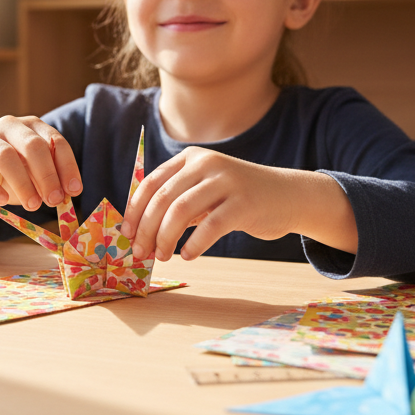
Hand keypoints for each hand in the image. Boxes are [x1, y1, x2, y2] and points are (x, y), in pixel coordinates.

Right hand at [0, 116, 81, 211]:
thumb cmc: (11, 175)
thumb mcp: (35, 175)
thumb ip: (50, 181)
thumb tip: (65, 195)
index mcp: (33, 126)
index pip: (56, 141)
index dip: (67, 167)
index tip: (74, 191)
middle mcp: (10, 127)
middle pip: (32, 145)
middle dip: (47, 175)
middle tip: (54, 200)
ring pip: (5, 156)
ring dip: (22, 183)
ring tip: (33, 205)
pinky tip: (2, 201)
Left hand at [119, 148, 357, 260]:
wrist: (288, 196)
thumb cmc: (238, 198)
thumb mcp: (205, 190)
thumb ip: (177, 202)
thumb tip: (140, 231)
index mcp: (191, 158)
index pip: (151, 183)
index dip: (135, 211)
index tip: (126, 234)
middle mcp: (207, 163)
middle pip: (163, 198)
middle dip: (147, 229)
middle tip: (140, 252)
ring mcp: (226, 180)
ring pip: (181, 211)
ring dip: (166, 238)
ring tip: (163, 256)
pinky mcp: (243, 202)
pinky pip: (210, 226)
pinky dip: (194, 244)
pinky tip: (188, 255)